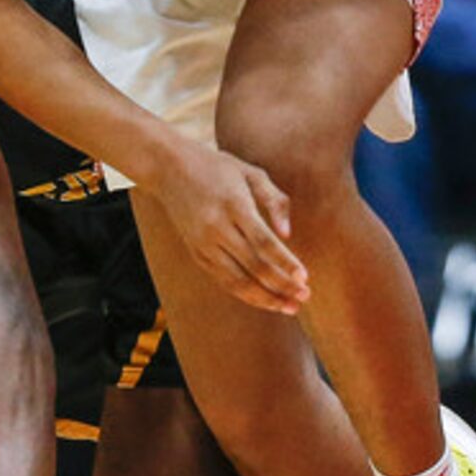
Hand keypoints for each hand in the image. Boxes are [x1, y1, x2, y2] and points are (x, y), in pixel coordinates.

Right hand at [158, 141, 306, 313]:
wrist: (171, 169)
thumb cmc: (220, 168)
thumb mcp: (251, 173)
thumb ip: (275, 200)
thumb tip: (288, 235)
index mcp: (233, 205)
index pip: (263, 242)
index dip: (285, 263)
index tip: (305, 278)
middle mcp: (216, 228)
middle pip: (253, 266)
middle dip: (281, 286)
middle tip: (304, 297)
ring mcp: (203, 244)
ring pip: (236, 281)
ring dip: (265, 298)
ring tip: (289, 307)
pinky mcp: (196, 254)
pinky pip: (223, 280)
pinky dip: (246, 294)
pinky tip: (266, 299)